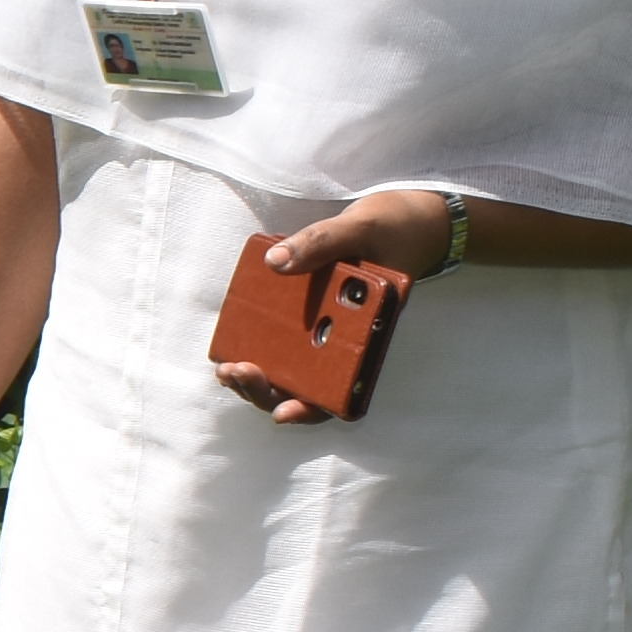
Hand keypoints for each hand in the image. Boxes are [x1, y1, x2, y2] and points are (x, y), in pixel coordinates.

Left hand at [215, 186, 452, 420]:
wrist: (405, 220)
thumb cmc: (390, 230)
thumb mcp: (358, 228)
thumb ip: (320, 242)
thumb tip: (274, 262)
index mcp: (369, 336)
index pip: (341, 391)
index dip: (310, 409)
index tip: (283, 412)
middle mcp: (347, 341)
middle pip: (306, 387)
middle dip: (266, 390)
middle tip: (234, 372)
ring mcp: (325, 329)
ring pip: (290, 369)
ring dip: (257, 375)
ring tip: (227, 367)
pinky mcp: (309, 313)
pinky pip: (282, 336)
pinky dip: (258, 342)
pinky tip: (232, 336)